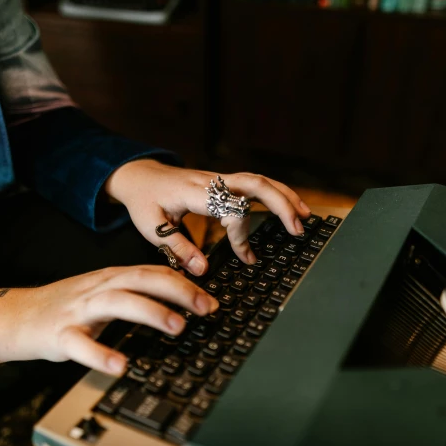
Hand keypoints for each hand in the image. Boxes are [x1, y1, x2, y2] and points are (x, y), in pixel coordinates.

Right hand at [0, 265, 218, 373]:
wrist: (16, 316)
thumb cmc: (66, 307)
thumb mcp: (103, 293)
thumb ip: (135, 293)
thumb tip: (179, 302)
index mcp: (111, 278)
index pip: (153, 273)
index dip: (184, 284)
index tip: (211, 299)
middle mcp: (98, 289)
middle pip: (142, 280)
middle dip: (178, 292)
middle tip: (206, 308)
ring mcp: (79, 311)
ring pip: (118, 303)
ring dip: (151, 312)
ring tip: (177, 327)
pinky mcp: (60, 335)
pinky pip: (81, 345)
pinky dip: (101, 354)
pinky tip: (120, 366)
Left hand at [104, 160, 311, 275]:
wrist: (140, 175)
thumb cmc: (145, 201)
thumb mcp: (151, 228)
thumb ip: (177, 249)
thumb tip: (202, 270)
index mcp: (195, 192)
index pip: (230, 207)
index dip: (241, 234)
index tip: (245, 257)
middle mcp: (213, 181)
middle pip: (255, 184)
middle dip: (280, 204)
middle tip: (297, 229)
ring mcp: (221, 179)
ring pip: (260, 180)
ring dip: (285, 196)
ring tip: (305, 217)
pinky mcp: (225, 182)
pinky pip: (255, 183)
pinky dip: (276, 193)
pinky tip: (290, 206)